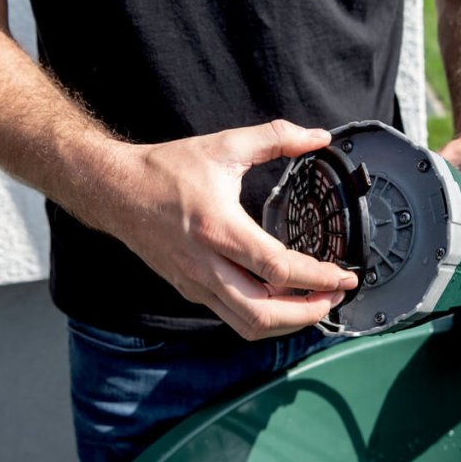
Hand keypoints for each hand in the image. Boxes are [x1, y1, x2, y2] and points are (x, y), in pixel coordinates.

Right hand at [102, 120, 357, 339]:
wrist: (114, 191)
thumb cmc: (166, 170)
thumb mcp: (224, 145)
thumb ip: (275, 137)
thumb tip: (318, 136)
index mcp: (218, 228)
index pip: (278, 267)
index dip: (318, 278)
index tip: (345, 276)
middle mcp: (206, 265)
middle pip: (265, 312)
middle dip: (309, 312)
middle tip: (337, 297)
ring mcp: (197, 283)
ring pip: (249, 325)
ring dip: (288, 324)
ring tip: (316, 305)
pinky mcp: (191, 291)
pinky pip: (233, 318)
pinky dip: (265, 318)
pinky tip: (284, 303)